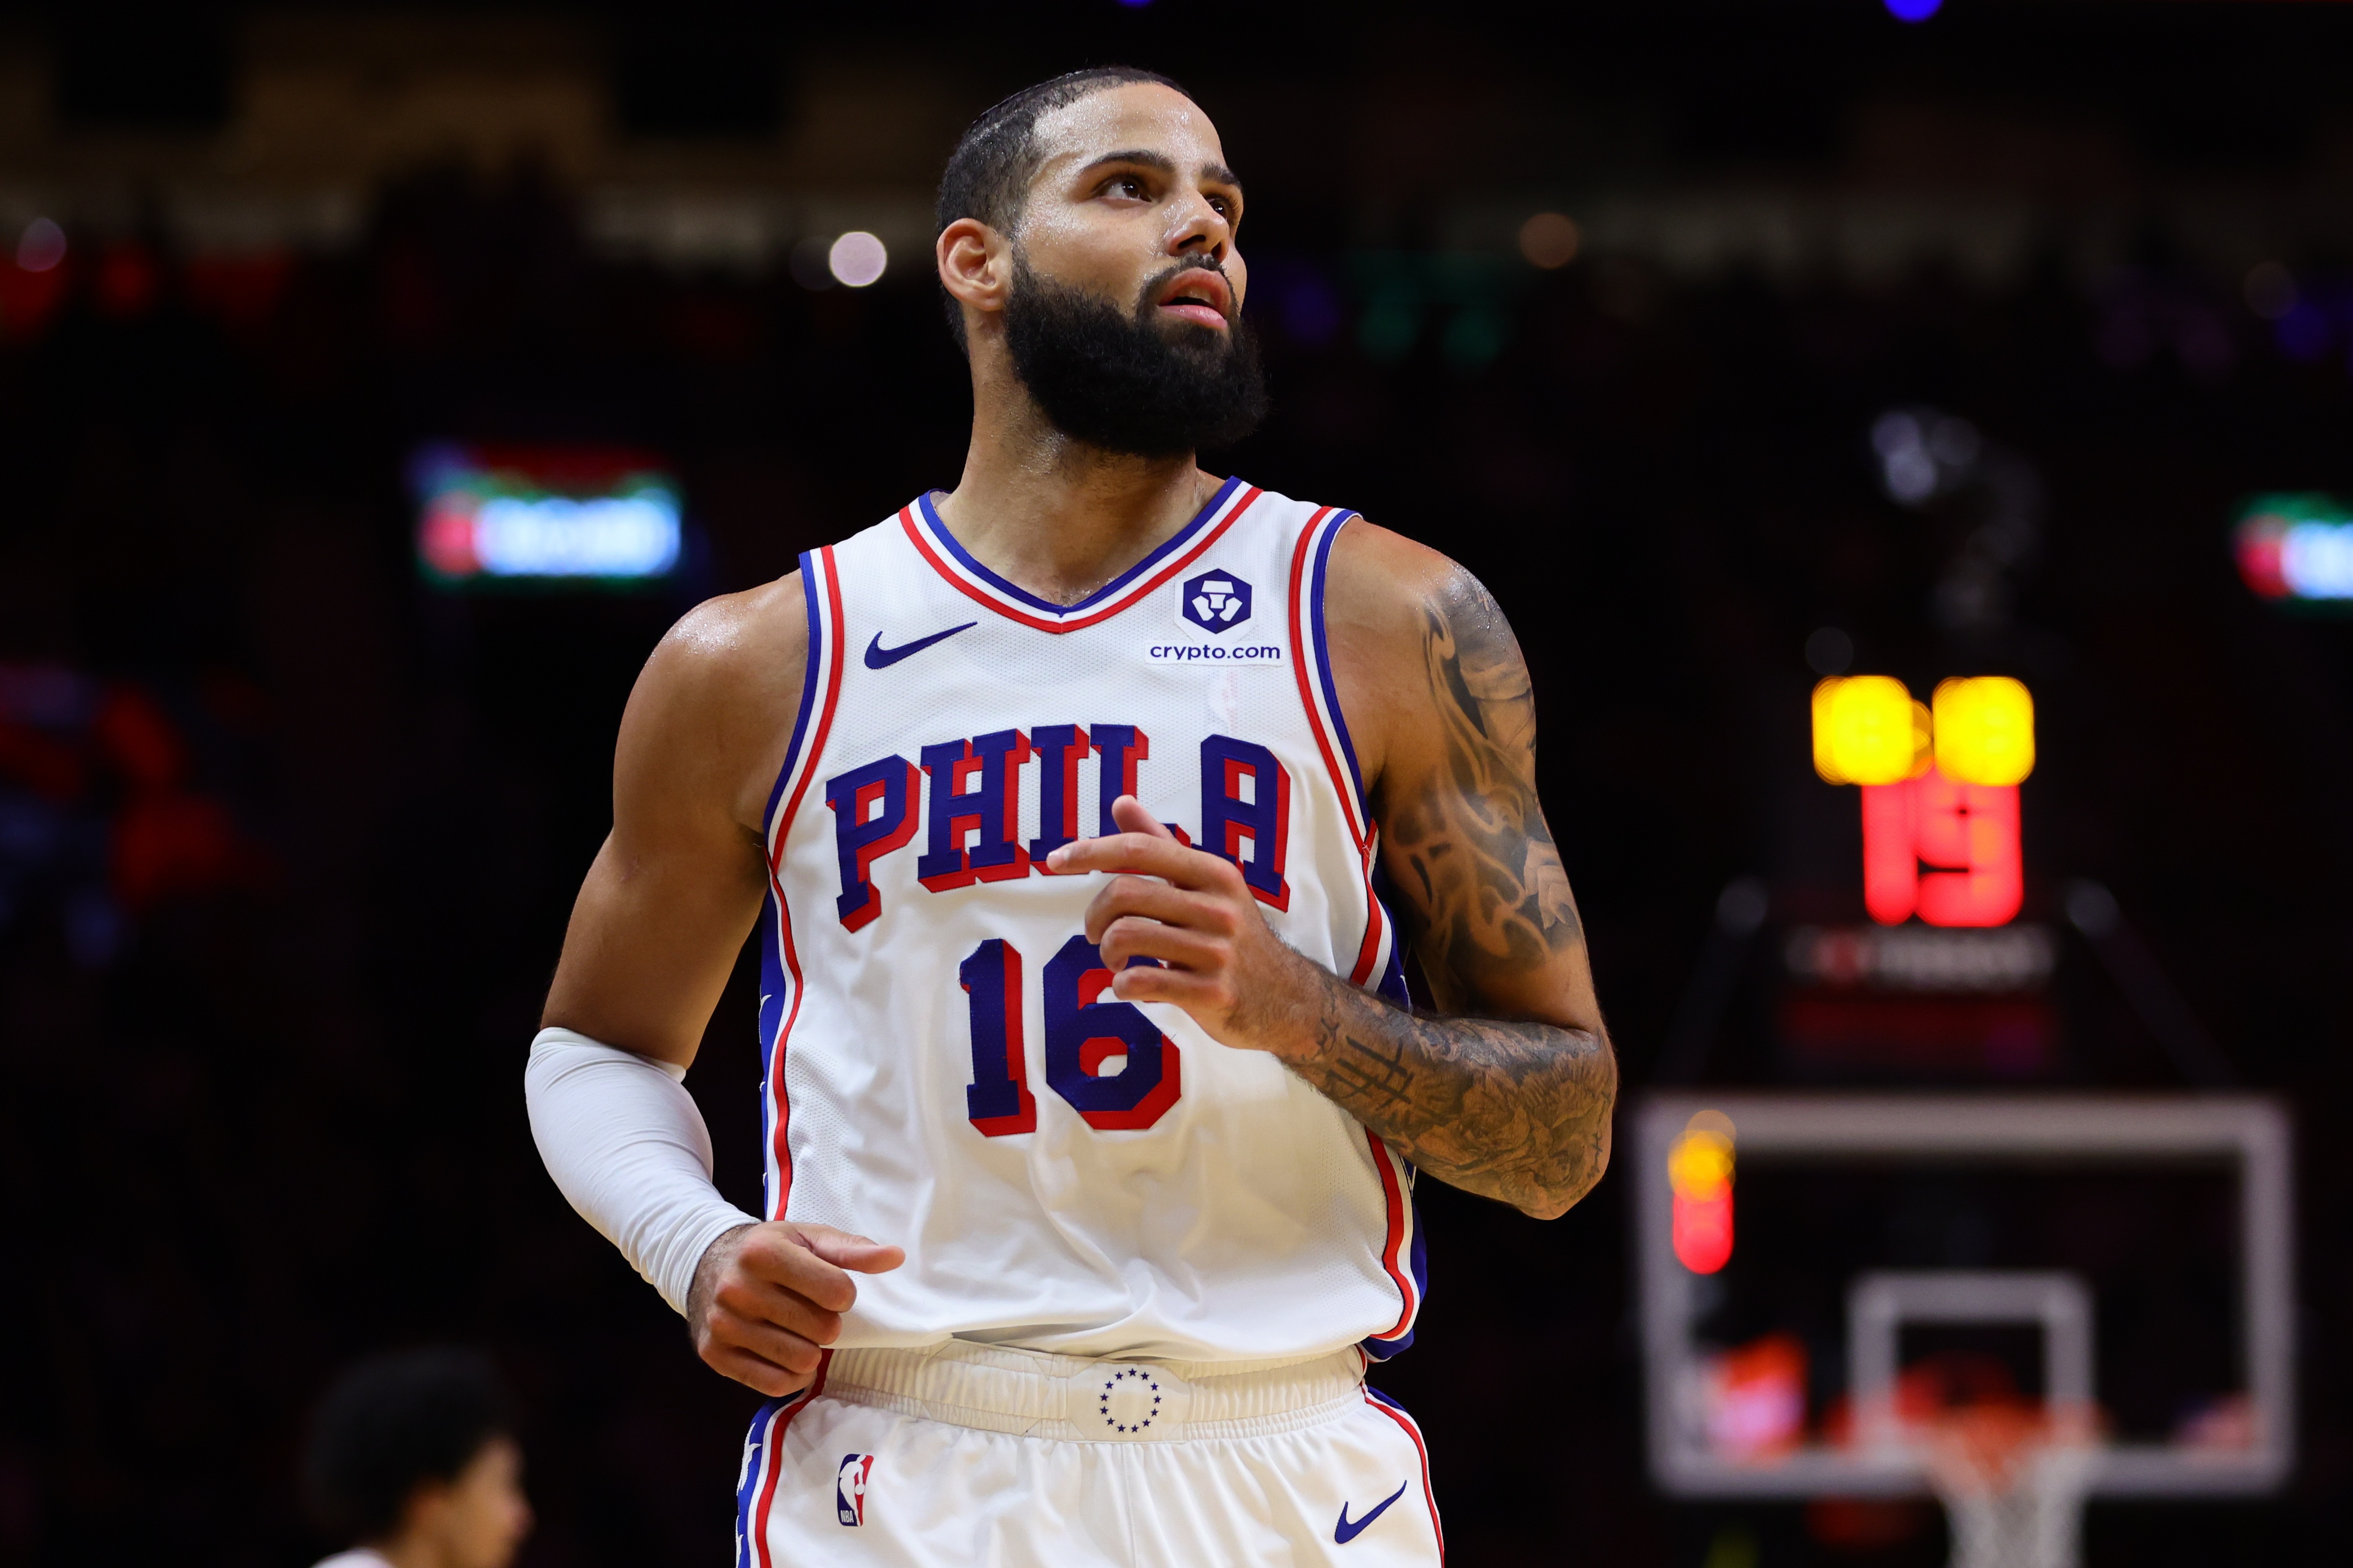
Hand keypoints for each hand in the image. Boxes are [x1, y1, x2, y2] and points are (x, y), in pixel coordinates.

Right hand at [687, 1221, 903, 1397]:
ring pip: (801, 1360)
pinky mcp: (715, 1355)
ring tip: (799, 1331)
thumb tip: (895, 1257)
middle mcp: (738, 1289)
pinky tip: (788, 1354)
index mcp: (764, 1253)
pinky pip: (775, 1384)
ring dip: (812, 1350)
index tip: (831, 1289)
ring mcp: (723, 1325)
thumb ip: (852, 1249)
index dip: (843, 1294)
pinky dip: (793, 1376)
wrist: (705, 1263)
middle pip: (822, 1329)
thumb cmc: (768, 1250)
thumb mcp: (808, 1238)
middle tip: (811, 1311)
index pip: (836, 1292)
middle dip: (827, 1322)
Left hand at [1045, 795, 1317, 1055]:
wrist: (1288, 999)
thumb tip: (1120, 802)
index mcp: (1214, 873)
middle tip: (1096, 933)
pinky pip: (1143, 981)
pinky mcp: (1213, 993)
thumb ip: (1162, 845)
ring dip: (1107, 952)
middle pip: (1125, 894)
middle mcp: (1218, 907)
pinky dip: (1123, 985)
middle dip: (1095, 915)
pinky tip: (1130, 985)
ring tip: (1115, 960)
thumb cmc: (1232, 936)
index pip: (1141, 849)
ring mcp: (1217, 951)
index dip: (1091, 850)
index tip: (1053, 860)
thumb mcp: (1206, 885)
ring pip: (1127, 936)